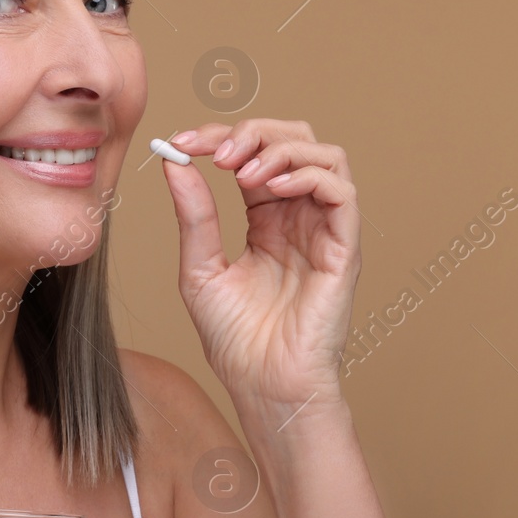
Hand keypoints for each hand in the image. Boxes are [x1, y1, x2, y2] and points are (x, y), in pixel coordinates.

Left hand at [155, 119, 360, 405]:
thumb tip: (173, 162)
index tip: (179, 142)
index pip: (251, 155)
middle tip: (216, 152)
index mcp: (265, 217)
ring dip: (280, 149)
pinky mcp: (344, 248)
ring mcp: (324, 230)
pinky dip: (307, 175)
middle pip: (293, 140)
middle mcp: (299, 216)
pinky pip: (342, 191)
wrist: (261, 384)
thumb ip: (194, 214)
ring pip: (324, 155)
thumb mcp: (200, 267)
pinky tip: (271, 188)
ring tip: (241, 172)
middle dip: (253, 133)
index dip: (219, 138)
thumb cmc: (235, 339)